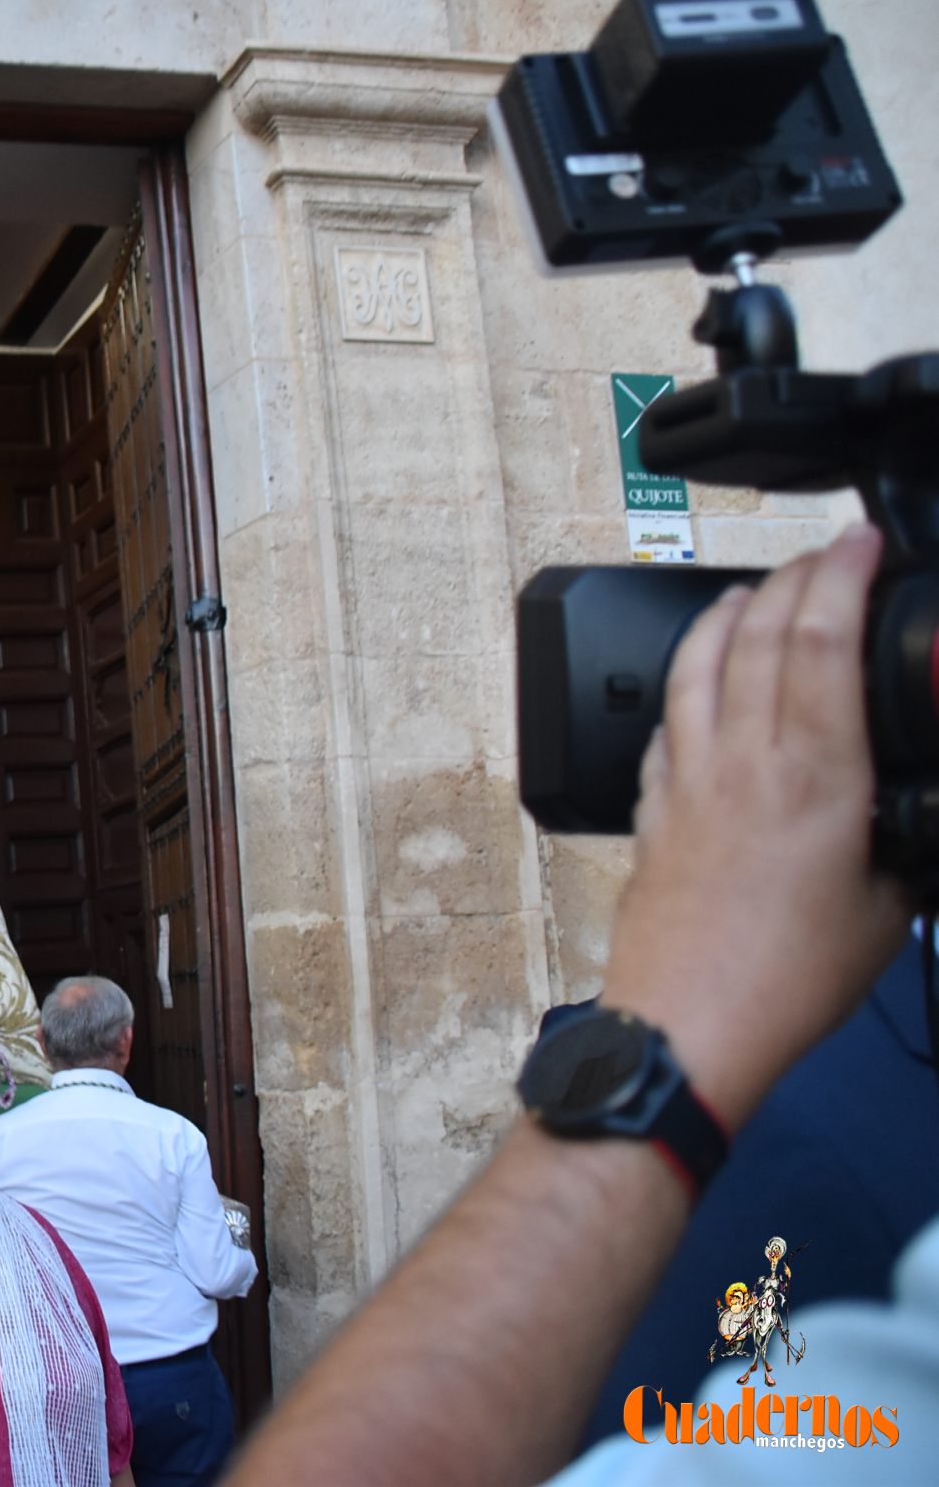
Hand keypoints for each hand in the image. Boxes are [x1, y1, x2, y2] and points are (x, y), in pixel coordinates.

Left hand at [601, 524, 908, 1124]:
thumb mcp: (892, 904)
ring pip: (697, 662)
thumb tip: (923, 808)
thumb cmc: (788, 979)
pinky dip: (688, 681)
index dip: (842, 573)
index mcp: (814, 774)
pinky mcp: (651, 808)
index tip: (861, 538)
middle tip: (824, 555)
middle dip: (794, 575)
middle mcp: (741, 760)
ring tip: (755, 591)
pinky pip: (666, 719)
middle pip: (759, 632)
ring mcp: (686, 779)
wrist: (688, 1024)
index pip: (822, 638)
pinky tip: (697, 680)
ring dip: (728, 613)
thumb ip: (908, 835)